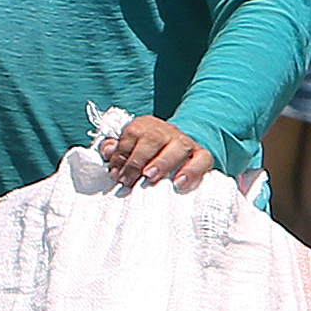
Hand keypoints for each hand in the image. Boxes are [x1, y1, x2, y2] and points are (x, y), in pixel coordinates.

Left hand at [95, 114, 212, 189]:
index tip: (115, 174)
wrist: (177, 148)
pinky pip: (203, 159)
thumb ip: (114, 149)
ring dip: (163, 162)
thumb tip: (107, 151)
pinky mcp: (202, 155)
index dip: (122, 154)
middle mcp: (167, 131)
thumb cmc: (145, 154)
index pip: (132, 134)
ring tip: (150, 178)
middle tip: (128, 179)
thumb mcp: (128, 148)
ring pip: (179, 146)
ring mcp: (186, 142)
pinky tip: (179, 184)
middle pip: (154, 138)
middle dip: (138, 159)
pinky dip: (192, 171)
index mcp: (145, 126)